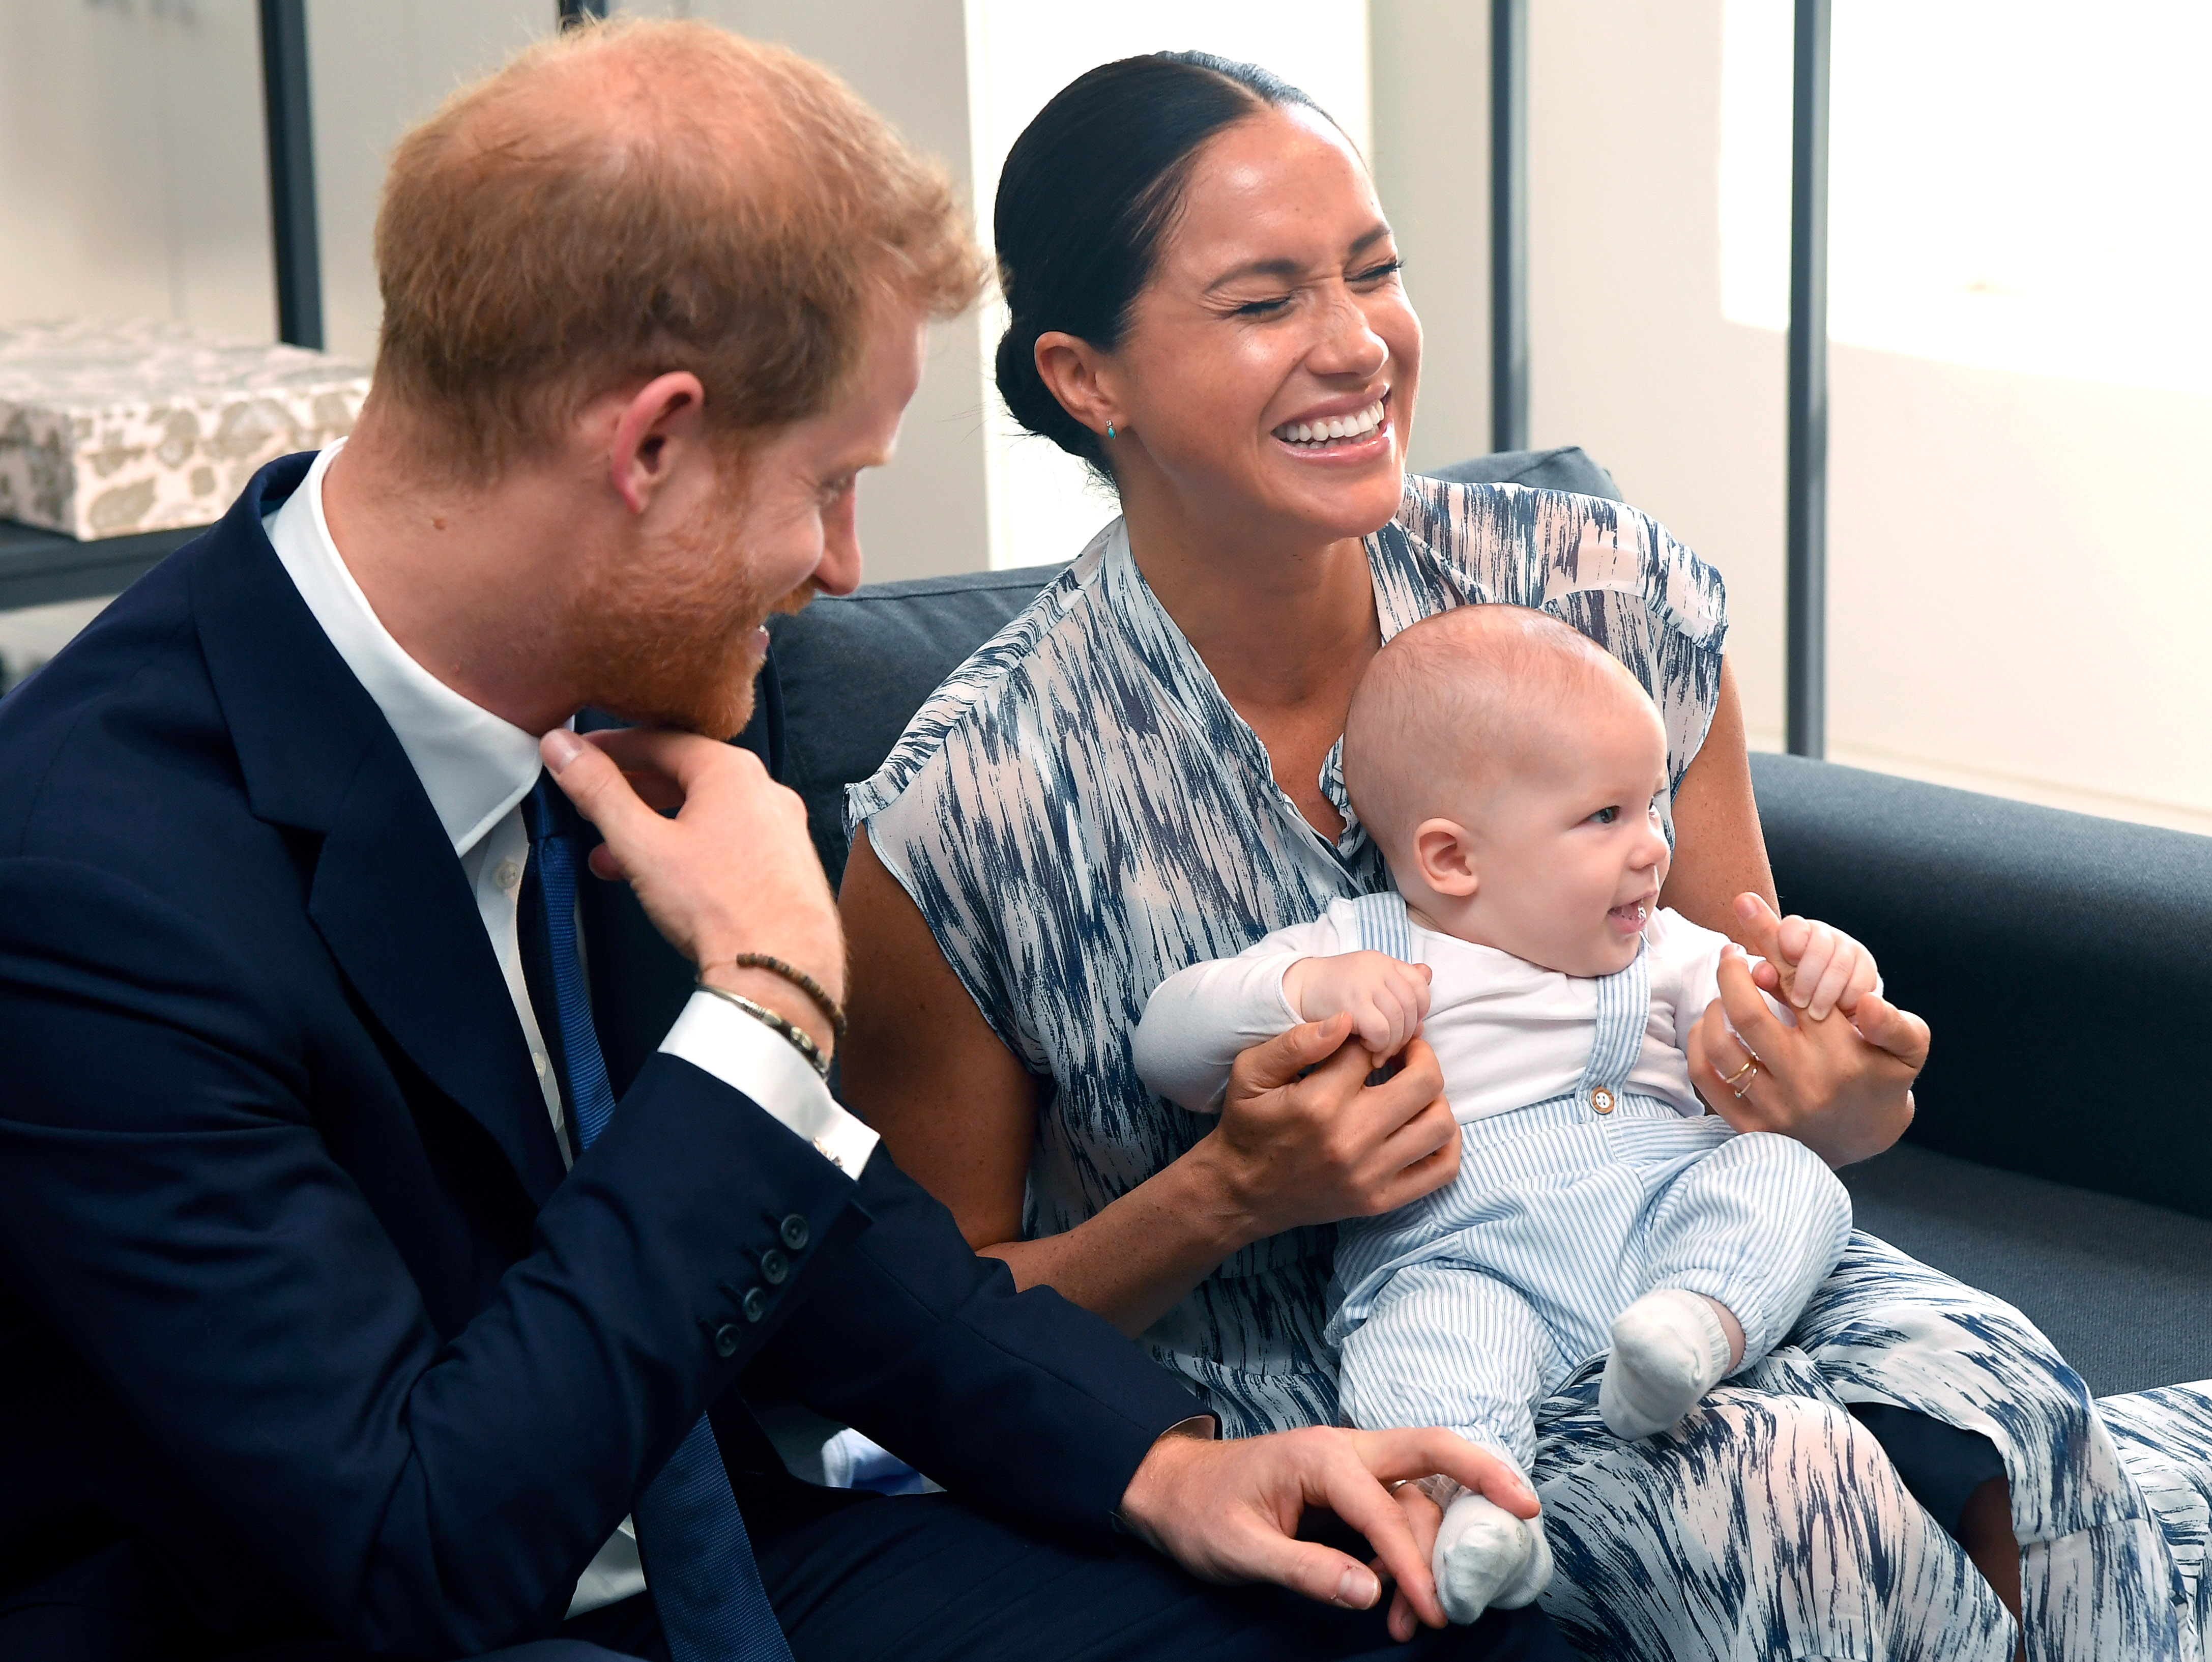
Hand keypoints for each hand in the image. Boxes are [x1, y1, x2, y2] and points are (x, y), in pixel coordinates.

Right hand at [541, 727, 842, 1050]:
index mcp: (732, 771)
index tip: (580, 754)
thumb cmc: (722, 907)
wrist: (781, 971)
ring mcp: (781, 829)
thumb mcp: (642, 843)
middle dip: (630, 791)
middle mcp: (765, 792)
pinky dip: (687, 850)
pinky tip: (658, 879)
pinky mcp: (786, 866)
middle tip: (593, 801)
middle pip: (684, 775)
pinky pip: (727, 842)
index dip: (611, 747)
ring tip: (612, 854)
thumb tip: (564, 748)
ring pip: (704, 814)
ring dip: (653, 828)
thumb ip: (598, 791)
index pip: (660, 740)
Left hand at [1115, 1426, 1538, 1630]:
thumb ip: (1304, 1569)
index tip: (1435, 1611)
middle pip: (1430, 1450)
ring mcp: (1351, 1467)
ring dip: (1433, 1549)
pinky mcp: (1351, 1489)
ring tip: (1423, 1618)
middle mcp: (1345, 1451)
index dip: (1414, 1563)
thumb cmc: (1199, 1513)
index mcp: (1319, 1456)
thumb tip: (1369, 1590)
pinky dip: (1413, 1550)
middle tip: (1529, 1509)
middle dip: (1483, 1473)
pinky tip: (1405, 1597)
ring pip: (1418, 1494)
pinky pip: (1400, 1510)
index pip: (1384, 1508)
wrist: (1170, 1489)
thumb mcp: (1239, 1550)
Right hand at [1202, 1019, 1459, 1239]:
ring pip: (1439, 1124)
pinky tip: (1426, 1124)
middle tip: (1405, 1052)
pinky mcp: (1380, 1200)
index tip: (1367, 1038)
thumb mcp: (1251, 1072)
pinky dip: (1447, 1144)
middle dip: (1420, 1056)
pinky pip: (1441, 1171)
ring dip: (1436, 1098)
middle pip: (1424, 1082)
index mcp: (1319, 1102)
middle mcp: (1351, 1139)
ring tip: (1414, 1088)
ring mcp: (1370, 1174)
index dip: (1373, 1035)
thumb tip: (1347, 1019)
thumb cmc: (1248, 1125)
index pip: (1372, 1049)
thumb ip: (1295, 1042)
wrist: (1241, 1192)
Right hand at [1283, 952, 1432, 1059]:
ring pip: (1398, 1020)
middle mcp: (1377, 967)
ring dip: (1392, 1044)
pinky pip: (1381, 1030)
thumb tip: (1427, 997)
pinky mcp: (1350, 1003)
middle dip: (1406, 1033)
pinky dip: (1379, 1045)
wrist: (1294, 989)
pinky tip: (1367, 1049)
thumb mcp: (1367, 981)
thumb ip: (1396, 986)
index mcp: (1383, 961)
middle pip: (1411, 1005)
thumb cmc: (1333, 992)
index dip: (1419, 1010)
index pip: (1419, 984)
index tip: (1405, 1027)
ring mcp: (1364, 983)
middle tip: (1392, 1048)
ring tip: (1379, 1053)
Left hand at [1687, 910, 1929, 1167]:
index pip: (1796, 985)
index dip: (1769, 943)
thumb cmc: (1883, 1080)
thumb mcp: (1908, 1049)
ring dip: (1713, 1008)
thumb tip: (1867, 1001)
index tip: (1748, 910)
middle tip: (1729, 954)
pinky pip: (1707, 1078)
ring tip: (1724, 995)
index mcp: (1841, 1052)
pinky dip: (1699, 1044)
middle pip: (1746, 1013)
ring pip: (1720, 1045)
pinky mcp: (1750, 1128)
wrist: (1864, 1141)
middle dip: (1730, 972)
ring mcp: (1774, 1107)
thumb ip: (1894, 1022)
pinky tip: (1711, 1028)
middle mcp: (1804, 1080)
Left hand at [1738, 896, 1878, 1019]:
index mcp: (1796, 932)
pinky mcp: (1867, 966)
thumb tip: (1763, 974)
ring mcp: (1848, 948)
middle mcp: (1823, 935)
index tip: (1787, 960)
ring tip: (1815, 1014)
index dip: (1790, 941)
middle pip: (1819, 947)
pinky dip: (1849, 998)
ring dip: (1826, 992)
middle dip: (1807, 977)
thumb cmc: (1794, 989)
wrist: (1830, 1006)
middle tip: (1798, 1002)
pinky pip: (1861, 981)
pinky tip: (1840, 1010)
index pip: (1793, 926)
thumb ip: (1767, 976)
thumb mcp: (1778, 983)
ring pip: (1839, 965)